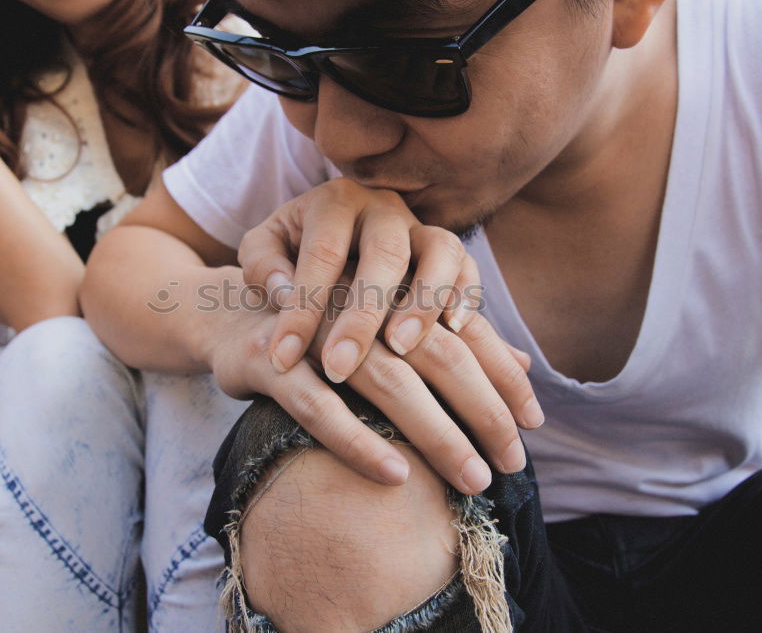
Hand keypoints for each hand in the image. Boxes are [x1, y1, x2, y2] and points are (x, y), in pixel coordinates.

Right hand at [208, 268, 541, 494]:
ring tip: (471, 478)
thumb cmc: (322, 321)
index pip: (463, 331)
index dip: (500, 375)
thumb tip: (522, 362)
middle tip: (512, 463)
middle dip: (482, 411)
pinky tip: (396, 475)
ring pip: (387, 381)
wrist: (227, 311)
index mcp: (392, 283)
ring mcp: (313, 327)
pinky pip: (319, 406)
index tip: (534, 423)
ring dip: (435, 434)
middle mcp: (359, 297)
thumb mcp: (387, 323)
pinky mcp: (270, 357)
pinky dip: (359, 440)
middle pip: (439, 354)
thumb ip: (453, 338)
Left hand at [238, 177, 540, 416]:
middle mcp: (383, 207)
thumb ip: (263, 264)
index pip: (320, 254)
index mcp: (333, 202)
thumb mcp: (264, 246)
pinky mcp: (447, 249)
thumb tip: (281, 291)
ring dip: (423, 302)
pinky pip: (467, 266)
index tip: (281, 358)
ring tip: (400, 349)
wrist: (328, 231)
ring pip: (439, 252)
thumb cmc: (291, 248)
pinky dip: (466, 295)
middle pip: (383, 254)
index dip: (300, 309)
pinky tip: (454, 330)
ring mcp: (421, 226)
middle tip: (340, 367)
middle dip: (362, 316)